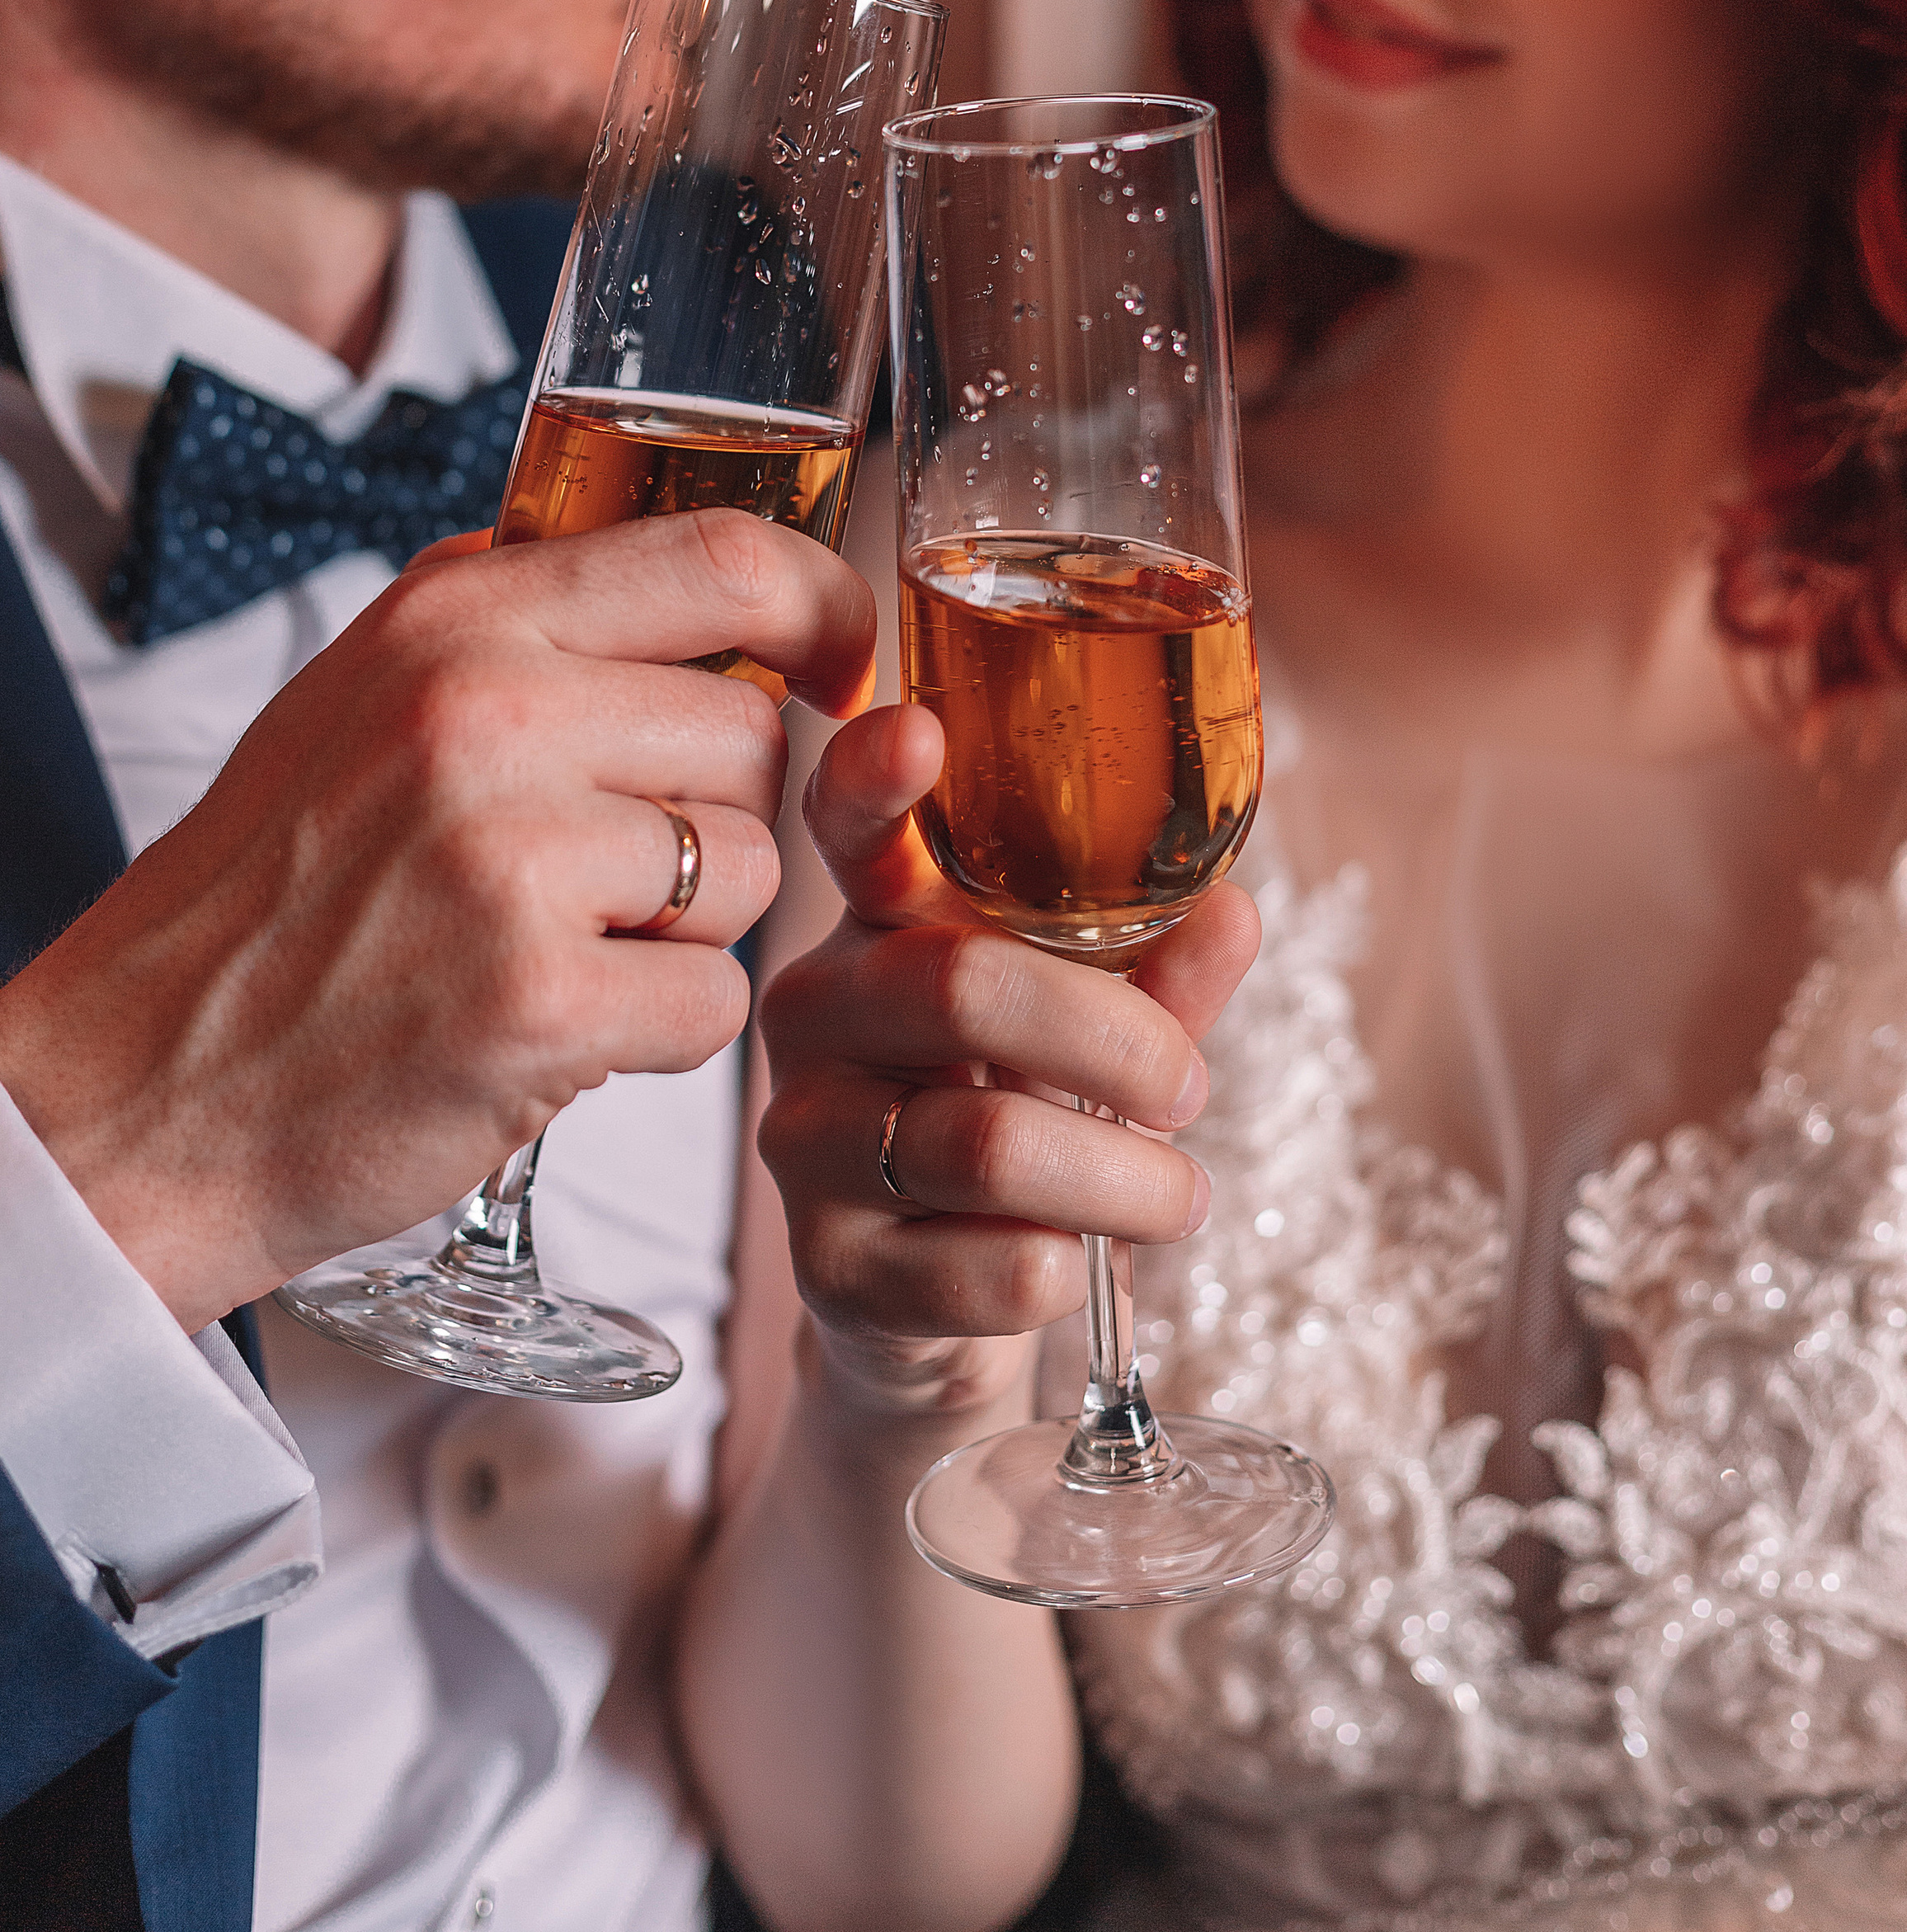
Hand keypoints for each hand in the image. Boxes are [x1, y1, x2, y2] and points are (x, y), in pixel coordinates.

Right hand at [0, 511, 873, 1332]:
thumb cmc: (264, 902)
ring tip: (548, 950)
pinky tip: (548, 1033)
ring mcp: (510, 855)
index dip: (823, 607)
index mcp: (453, 618)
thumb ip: (516, 624)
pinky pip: (713, 1004)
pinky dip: (655, 1037)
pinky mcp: (536, 1002)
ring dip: (684, 931)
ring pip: (749, 871)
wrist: (132, 1093)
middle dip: (710, 815)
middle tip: (590, 877)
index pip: (723, 556)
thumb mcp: (361, 695)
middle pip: (753, 735)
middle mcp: (484, 712)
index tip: (843, 666)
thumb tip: (696, 576)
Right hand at [761, 700, 1259, 1420]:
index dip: (873, 776)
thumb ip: (1151, 972)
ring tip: (1181, 1197)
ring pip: (990, 1144)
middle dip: (1118, 1044)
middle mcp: (818, 1014)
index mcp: (878, 927)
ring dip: (1128, 1182)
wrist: (937, 1309)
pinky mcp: (831, 1270)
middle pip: (963, 987)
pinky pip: (986, 1268)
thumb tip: (1232, 907)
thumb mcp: (1085, 1035)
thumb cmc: (1013, 1121)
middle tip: (1189, 1087)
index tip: (918, 731)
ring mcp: (807, 1140)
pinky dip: (1067, 1270)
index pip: (852, 830)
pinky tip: (1074, 1264)